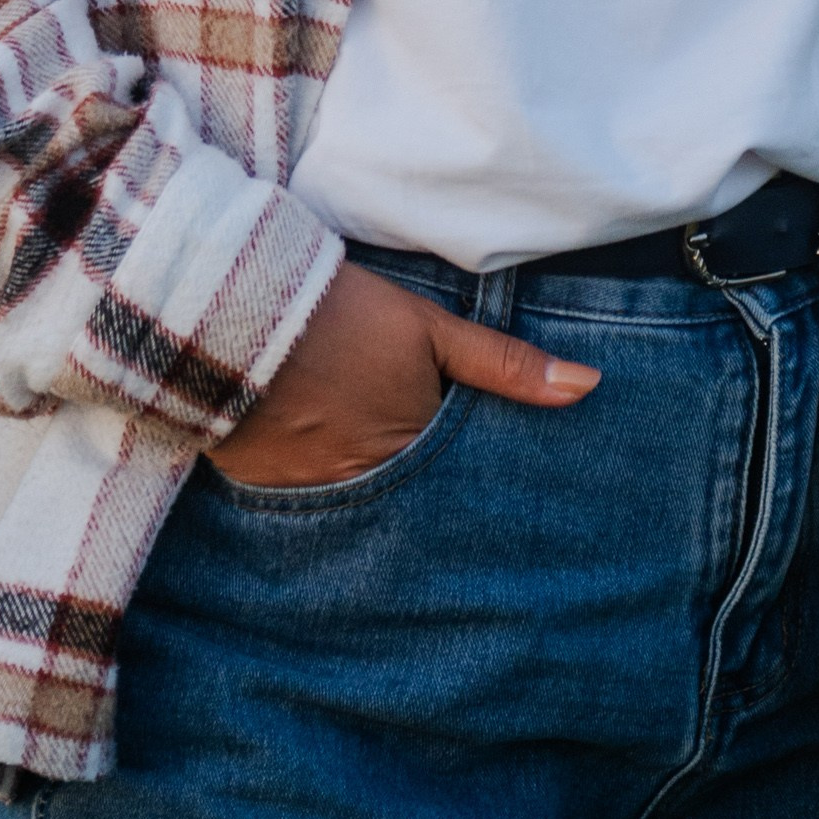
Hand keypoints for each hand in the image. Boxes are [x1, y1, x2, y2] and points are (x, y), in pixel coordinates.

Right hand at [210, 259, 598, 487]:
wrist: (230, 309)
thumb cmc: (341, 313)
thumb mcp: (429, 328)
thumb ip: (504, 364)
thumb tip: (588, 387)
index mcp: (413, 451)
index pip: (460, 490)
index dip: (476, 486)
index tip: (500, 496)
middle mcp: (368, 489)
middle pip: (413, 506)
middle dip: (433, 508)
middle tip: (448, 505)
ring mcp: (312, 496)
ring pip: (363, 510)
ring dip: (378, 499)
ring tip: (388, 486)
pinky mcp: (265, 490)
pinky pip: (309, 505)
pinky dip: (324, 489)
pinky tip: (330, 473)